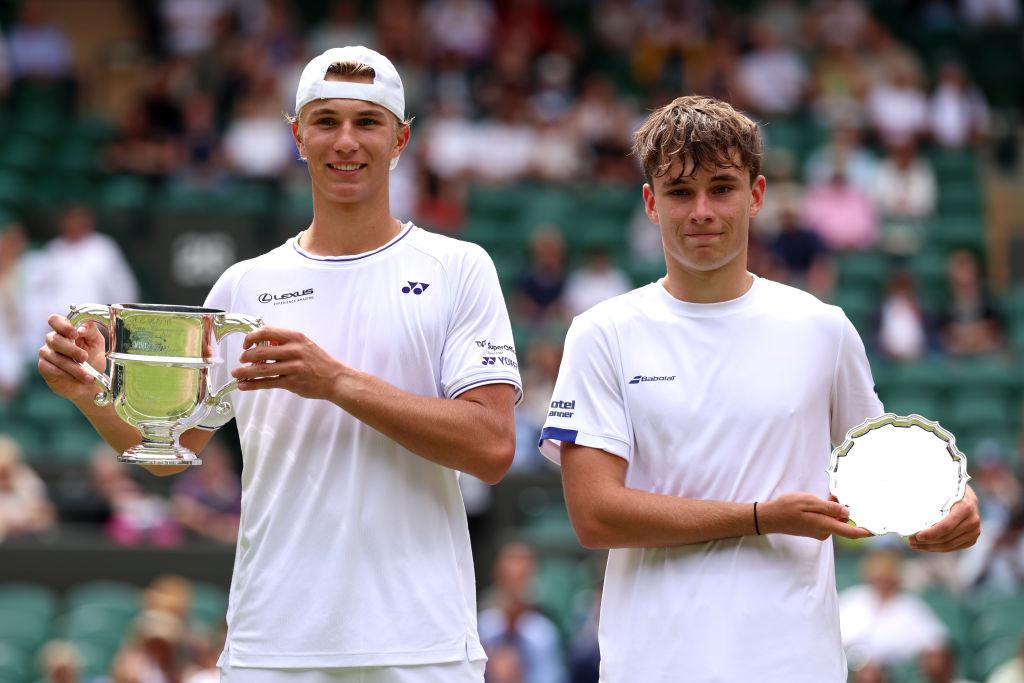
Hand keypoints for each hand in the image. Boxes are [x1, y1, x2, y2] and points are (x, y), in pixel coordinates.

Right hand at [37, 314, 106, 402]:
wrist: (88, 383)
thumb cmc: (92, 360)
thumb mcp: (97, 343)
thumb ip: (91, 331)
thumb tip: (81, 328)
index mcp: (65, 330)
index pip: (55, 320)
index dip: (63, 326)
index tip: (75, 334)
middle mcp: (53, 339)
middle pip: (55, 340)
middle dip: (73, 351)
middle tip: (85, 358)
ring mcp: (46, 352)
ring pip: (57, 357)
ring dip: (75, 368)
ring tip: (88, 376)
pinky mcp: (43, 366)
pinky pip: (52, 369)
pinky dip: (67, 375)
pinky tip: (76, 379)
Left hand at [232, 326, 346, 400]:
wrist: (335, 378)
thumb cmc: (318, 361)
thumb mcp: (304, 344)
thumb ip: (284, 342)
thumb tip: (262, 341)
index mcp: (295, 337)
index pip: (266, 332)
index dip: (251, 337)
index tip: (246, 344)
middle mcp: (294, 350)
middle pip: (260, 352)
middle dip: (246, 356)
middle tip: (241, 359)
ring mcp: (293, 367)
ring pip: (262, 369)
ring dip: (245, 372)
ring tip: (236, 373)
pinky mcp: (292, 382)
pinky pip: (268, 383)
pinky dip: (253, 385)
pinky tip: (244, 385)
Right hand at [759, 492, 872, 540]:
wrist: (770, 518)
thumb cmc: (787, 508)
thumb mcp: (808, 501)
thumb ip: (829, 507)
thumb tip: (847, 512)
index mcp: (825, 525)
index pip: (851, 532)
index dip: (867, 531)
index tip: (879, 529)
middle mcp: (825, 531)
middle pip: (844, 521)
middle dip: (845, 508)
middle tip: (837, 494)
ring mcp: (819, 532)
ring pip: (835, 519)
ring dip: (834, 508)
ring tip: (824, 496)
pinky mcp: (815, 530)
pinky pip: (827, 520)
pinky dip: (827, 511)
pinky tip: (819, 502)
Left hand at [908, 485, 979, 551]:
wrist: (967, 495)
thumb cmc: (948, 490)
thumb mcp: (940, 491)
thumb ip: (928, 502)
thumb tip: (907, 514)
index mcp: (964, 507)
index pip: (945, 527)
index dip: (930, 534)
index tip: (916, 536)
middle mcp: (972, 521)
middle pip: (945, 538)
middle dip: (926, 542)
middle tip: (910, 541)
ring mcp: (974, 531)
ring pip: (948, 545)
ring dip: (929, 547)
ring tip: (915, 544)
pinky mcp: (972, 539)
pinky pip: (952, 547)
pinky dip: (938, 548)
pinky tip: (926, 546)